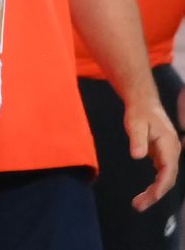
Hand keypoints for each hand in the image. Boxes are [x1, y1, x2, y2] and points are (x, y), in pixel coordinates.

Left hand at [125, 93, 179, 209]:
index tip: (152, 197)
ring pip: (165, 177)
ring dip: (155, 192)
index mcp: (169, 145)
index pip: (168, 170)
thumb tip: (137, 156)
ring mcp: (169, 154)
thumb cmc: (139, 112)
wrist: (144, 103)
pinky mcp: (163, 155)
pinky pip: (162, 173)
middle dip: (155, 194)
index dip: (161, 186)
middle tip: (138, 206)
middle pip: (168, 178)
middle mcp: (173, 152)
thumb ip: (137, 140)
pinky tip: (146, 193)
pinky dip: (155, 184)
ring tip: (139, 203)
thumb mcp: (135, 124)